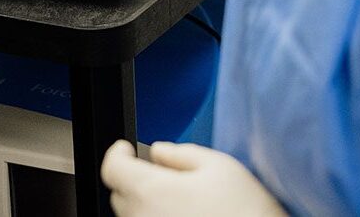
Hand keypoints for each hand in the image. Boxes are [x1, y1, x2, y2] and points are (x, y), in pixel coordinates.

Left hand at [101, 140, 285, 216]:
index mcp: (151, 191)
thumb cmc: (247, 213)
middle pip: (121, 195)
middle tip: (161, 176)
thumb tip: (158, 152)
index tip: (126, 148)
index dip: (118, 153)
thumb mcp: (219, 166)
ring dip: (146, 206)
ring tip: (181, 203)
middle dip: (134, 180)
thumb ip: (180, 153)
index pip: (112, 168)